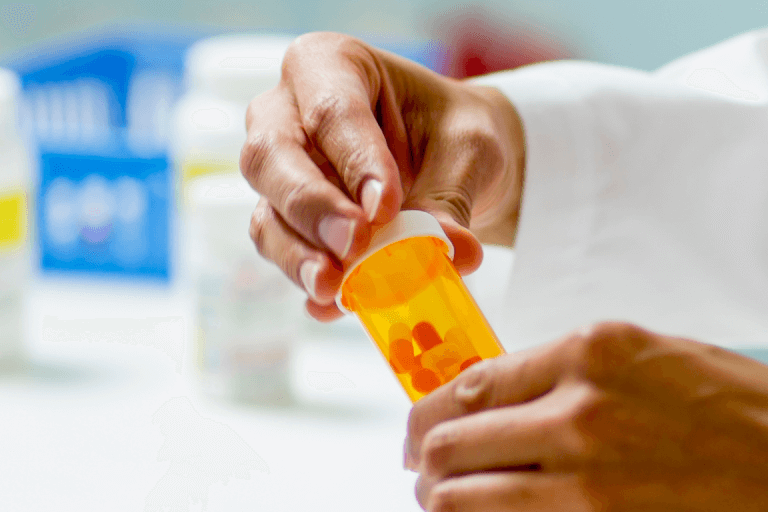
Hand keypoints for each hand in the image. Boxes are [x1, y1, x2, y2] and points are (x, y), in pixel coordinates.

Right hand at [240, 32, 524, 320]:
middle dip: (311, 206)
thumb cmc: (452, 136)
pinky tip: (332, 304)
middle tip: (352, 245)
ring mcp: (279, 170)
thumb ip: (452, 200)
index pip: (332, 109)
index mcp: (330, 65)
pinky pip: (281, 249)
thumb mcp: (468, 153)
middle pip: (273, 156)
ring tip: (335, 288)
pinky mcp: (284, 219)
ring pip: (268, 211)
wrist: (448, 162)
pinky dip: (307, 277)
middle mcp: (287, 112)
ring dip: (298, 254)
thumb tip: (452, 253)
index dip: (356, 160)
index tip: (386, 208)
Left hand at [405, 322, 767, 510]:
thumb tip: (493, 393)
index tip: (419, 427)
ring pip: (463, 497)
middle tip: (419, 467)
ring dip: (441, 499)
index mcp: (588, 353)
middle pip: (452, 441)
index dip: (428, 411)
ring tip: (441, 499)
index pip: (470, 383)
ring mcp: (587, 479)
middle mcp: (579, 412)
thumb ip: (563, 371)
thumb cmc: (730, 410)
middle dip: (423, 458)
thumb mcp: (643, 358)